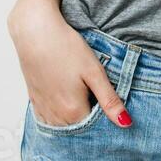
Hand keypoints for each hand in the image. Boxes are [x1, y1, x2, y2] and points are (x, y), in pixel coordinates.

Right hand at [7, 1, 132, 127]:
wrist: (35, 32)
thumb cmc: (66, 48)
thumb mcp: (94, 72)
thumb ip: (109, 100)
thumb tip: (126, 124)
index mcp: (74, 111)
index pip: (96, 128)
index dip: (106, 118)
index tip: (109, 103)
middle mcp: (56, 116)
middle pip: (79, 129)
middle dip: (90, 120)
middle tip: (95, 95)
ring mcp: (43, 109)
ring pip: (64, 126)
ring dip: (74, 120)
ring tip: (82, 96)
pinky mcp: (34, 100)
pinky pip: (49, 119)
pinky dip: (59, 116)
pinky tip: (65, 100)